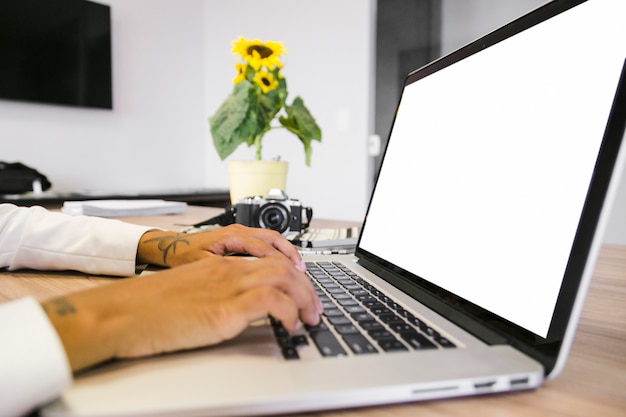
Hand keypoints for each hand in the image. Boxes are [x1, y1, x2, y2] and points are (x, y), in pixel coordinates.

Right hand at [42, 255, 321, 371]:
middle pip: (283, 267)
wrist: (119, 313)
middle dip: (307, 287)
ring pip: (284, 279)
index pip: (269, 261)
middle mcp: (227, 271)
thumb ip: (214, 295)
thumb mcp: (188, 295)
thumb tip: (236, 311)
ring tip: (310, 319)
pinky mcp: (223, 309)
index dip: (294, 275)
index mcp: (219, 266)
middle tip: (315, 309)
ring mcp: (226, 288)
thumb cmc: (146, 308)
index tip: (304, 291)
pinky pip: (271, 302)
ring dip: (305, 299)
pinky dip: (289, 312)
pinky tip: (291, 326)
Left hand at [136, 224, 305, 270]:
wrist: (169, 247)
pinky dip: (280, 254)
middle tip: (303, 278)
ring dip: (289, 255)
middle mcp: (239, 231)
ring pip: (273, 240)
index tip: (293, 278)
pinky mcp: (241, 239)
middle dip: (292, 258)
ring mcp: (241, 233)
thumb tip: (244, 281)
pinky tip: (287, 267)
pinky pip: (267, 243)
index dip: (281, 263)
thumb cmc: (182, 256)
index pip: (264, 248)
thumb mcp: (201, 266)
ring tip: (301, 273)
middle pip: (275, 240)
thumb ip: (223, 271)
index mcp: (231, 236)